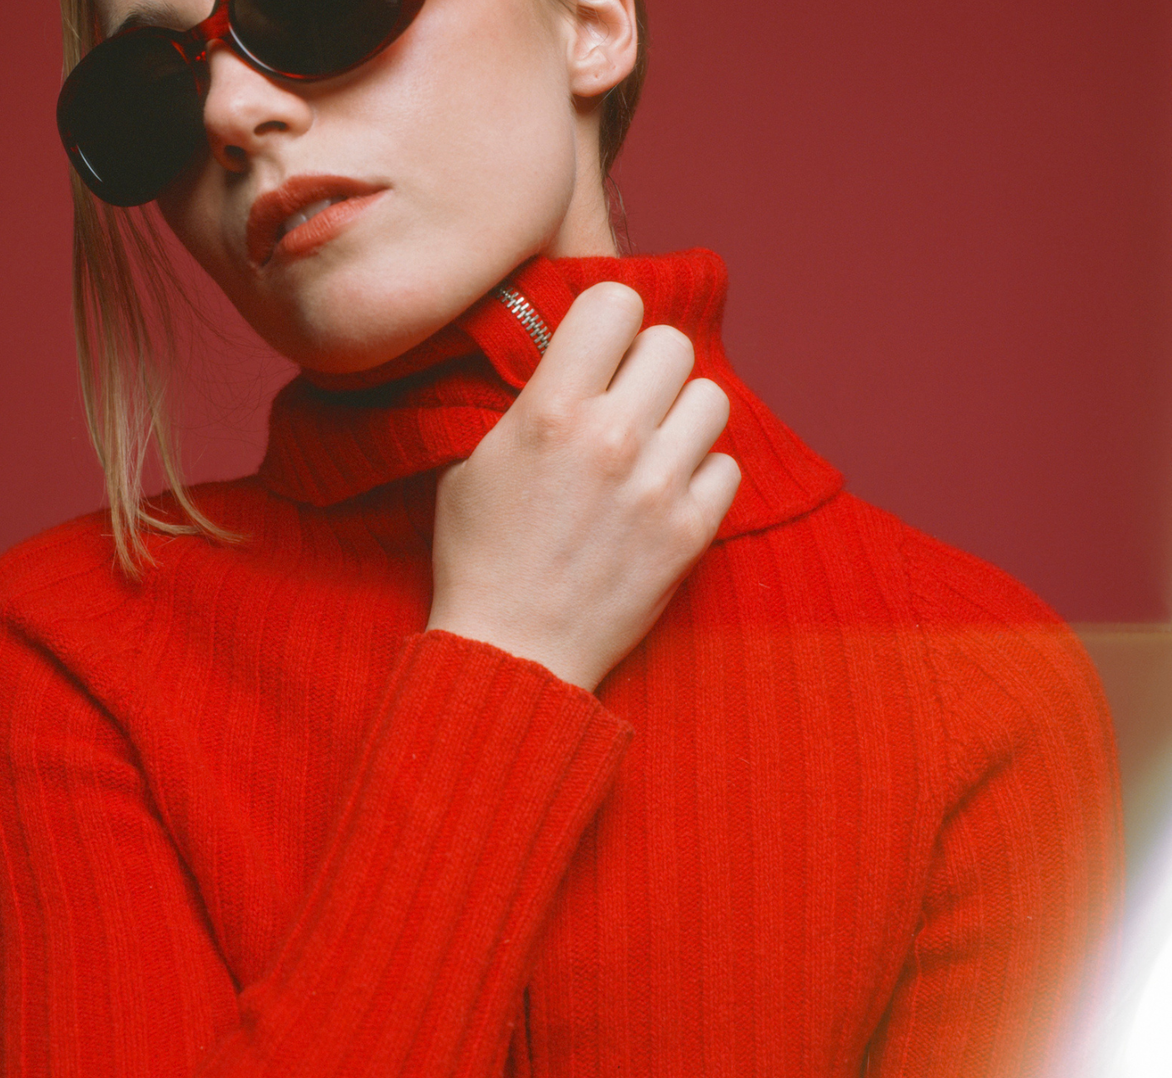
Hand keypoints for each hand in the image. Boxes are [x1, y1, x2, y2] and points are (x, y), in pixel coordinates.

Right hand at [426, 282, 739, 691]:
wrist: (511, 652)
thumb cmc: (480, 556)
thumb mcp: (470, 461)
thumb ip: (520, 398)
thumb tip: (557, 349)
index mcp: (551, 410)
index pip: (617, 303)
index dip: (608, 321)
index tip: (597, 349)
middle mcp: (613, 439)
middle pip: (674, 344)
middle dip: (647, 365)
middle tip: (625, 398)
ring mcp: (658, 488)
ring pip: (712, 399)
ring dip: (681, 416)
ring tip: (651, 445)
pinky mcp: (690, 535)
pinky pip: (728, 466)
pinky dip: (701, 474)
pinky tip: (665, 492)